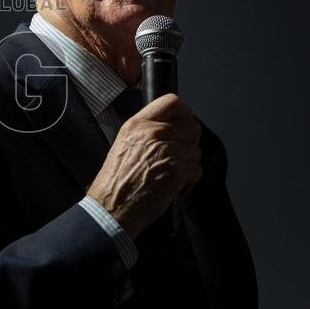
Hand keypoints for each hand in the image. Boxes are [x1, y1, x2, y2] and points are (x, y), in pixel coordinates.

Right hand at [86, 93, 201, 238]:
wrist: (112, 206)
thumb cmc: (116, 181)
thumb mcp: (124, 143)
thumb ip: (146, 131)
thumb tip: (170, 128)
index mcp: (137, 124)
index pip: (172, 101)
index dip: (183, 113)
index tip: (181, 126)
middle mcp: (152, 133)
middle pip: (192, 125)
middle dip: (190, 141)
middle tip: (178, 154)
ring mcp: (167, 151)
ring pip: (196, 150)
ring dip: (188, 164)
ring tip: (170, 174)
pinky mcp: (177, 171)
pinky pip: (197, 170)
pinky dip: (189, 182)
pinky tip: (173, 186)